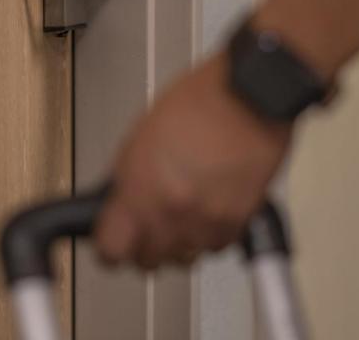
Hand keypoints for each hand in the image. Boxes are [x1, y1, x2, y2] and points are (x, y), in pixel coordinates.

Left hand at [94, 55, 290, 269]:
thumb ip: (127, 178)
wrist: (249, 96)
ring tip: (183, 208)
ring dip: (180, 240)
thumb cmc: (198, 103)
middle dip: (145, 244)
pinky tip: (208, 204)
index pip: (111, 249)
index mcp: (139, 189)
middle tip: (147, 222)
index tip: (112, 239)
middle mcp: (171, 213)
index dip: (109, 246)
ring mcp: (205, 222)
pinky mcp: (237, 224)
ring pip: (183, 257)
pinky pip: (215, 246)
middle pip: (148, 261)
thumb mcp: (140, 137)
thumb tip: (118, 202)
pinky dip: (210, 232)